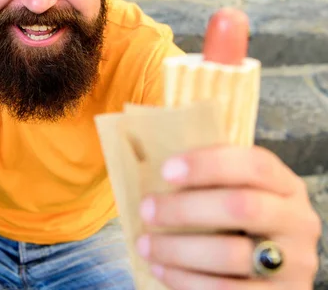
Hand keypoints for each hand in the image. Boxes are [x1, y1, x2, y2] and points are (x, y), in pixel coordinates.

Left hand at [136, 145, 321, 289]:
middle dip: (185, 208)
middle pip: (242, 206)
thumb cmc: (241, 224)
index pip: (254, 164)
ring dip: (177, 249)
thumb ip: (212, 182)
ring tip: (145, 244)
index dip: (208, 164)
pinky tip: (161, 268)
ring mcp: (293, 262)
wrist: (273, 272)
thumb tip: (159, 174)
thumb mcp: (238, 194)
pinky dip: (185, 279)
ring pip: (231, 254)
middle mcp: (298, 221)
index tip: (166, 170)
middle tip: (146, 209)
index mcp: (285, 186)